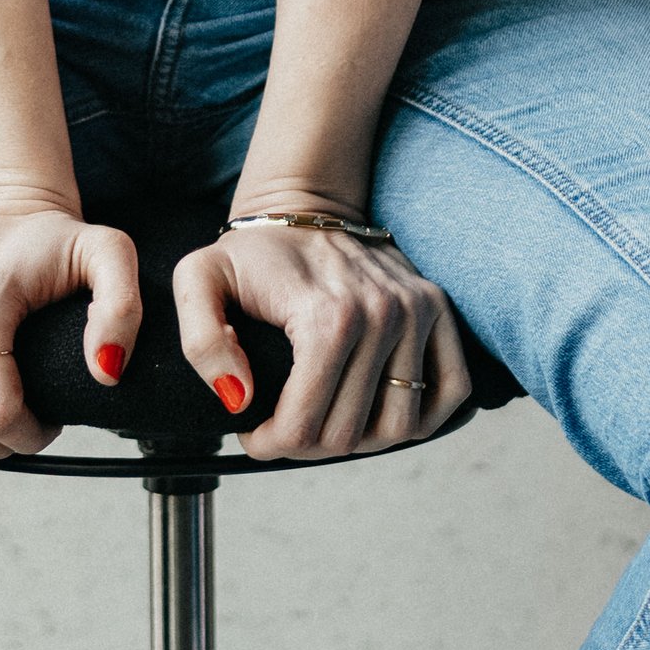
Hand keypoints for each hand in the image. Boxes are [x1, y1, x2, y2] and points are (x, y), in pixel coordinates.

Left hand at [171, 216, 472, 461]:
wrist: (304, 205)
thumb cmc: (250, 253)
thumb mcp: (199, 281)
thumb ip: (203, 341)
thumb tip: (238, 399)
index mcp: (325, 315)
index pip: (306, 426)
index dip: (271, 444)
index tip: (252, 432)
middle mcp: (382, 314)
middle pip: (349, 435)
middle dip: (306, 445)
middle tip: (283, 426)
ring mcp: (416, 311)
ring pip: (399, 426)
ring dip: (360, 440)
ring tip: (325, 419)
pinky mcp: (438, 309)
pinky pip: (451, 391)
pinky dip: (421, 418)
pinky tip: (379, 413)